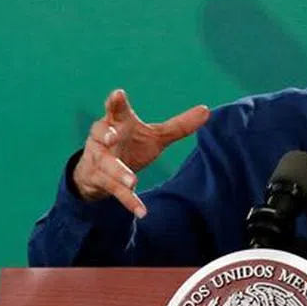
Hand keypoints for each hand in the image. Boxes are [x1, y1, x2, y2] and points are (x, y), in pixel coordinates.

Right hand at [72, 89, 208, 216]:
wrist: (99, 173)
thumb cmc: (130, 145)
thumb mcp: (155, 136)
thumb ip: (178, 126)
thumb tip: (207, 110)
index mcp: (118, 122)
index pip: (116, 110)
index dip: (116, 102)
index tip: (117, 94)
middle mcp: (103, 138)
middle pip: (102, 134)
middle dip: (106, 134)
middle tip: (112, 135)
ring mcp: (99, 159)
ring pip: (107, 165)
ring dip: (119, 172)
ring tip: (132, 181)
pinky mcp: (100, 180)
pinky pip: (114, 190)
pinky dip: (128, 201)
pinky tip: (142, 211)